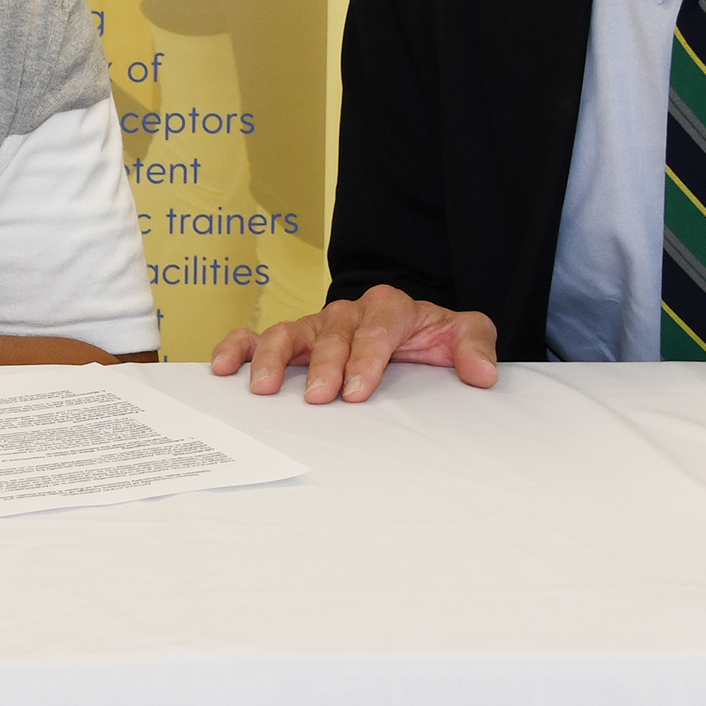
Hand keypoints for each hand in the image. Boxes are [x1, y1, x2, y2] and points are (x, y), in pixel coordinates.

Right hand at [206, 285, 498, 401]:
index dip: (366, 357)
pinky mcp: (294, 338)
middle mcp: (348, 312)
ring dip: (273, 358)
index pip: (376, 328)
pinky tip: (223, 366)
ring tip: (263, 388)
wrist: (408, 329)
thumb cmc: (430, 335)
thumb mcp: (462, 334)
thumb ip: (474, 347)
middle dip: (323, 364)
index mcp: (389, 308)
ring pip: (289, 331)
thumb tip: (482, 374)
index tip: (357, 390)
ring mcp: (317, 325)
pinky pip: (259, 336)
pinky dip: (239, 347)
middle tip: (318, 397)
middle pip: (331, 333)